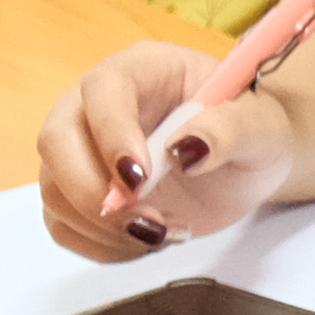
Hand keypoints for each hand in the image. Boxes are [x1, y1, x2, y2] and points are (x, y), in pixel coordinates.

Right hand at [36, 43, 298, 257]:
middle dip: (92, 190)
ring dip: (100, 225)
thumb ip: (231, 130)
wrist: (248, 162)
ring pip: (54, 187)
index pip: (103, 90)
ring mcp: (84, 150)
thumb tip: (186, 149)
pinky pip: (62, 224)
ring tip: (161, 232)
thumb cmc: (252, 130)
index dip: (111, 134)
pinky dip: (99, 245)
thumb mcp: (261, 125)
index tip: (138, 178)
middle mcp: (98, 106)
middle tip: (146, 220)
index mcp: (143, 70)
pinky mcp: (82, 193)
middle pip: (56, 140)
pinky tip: (145, 241)